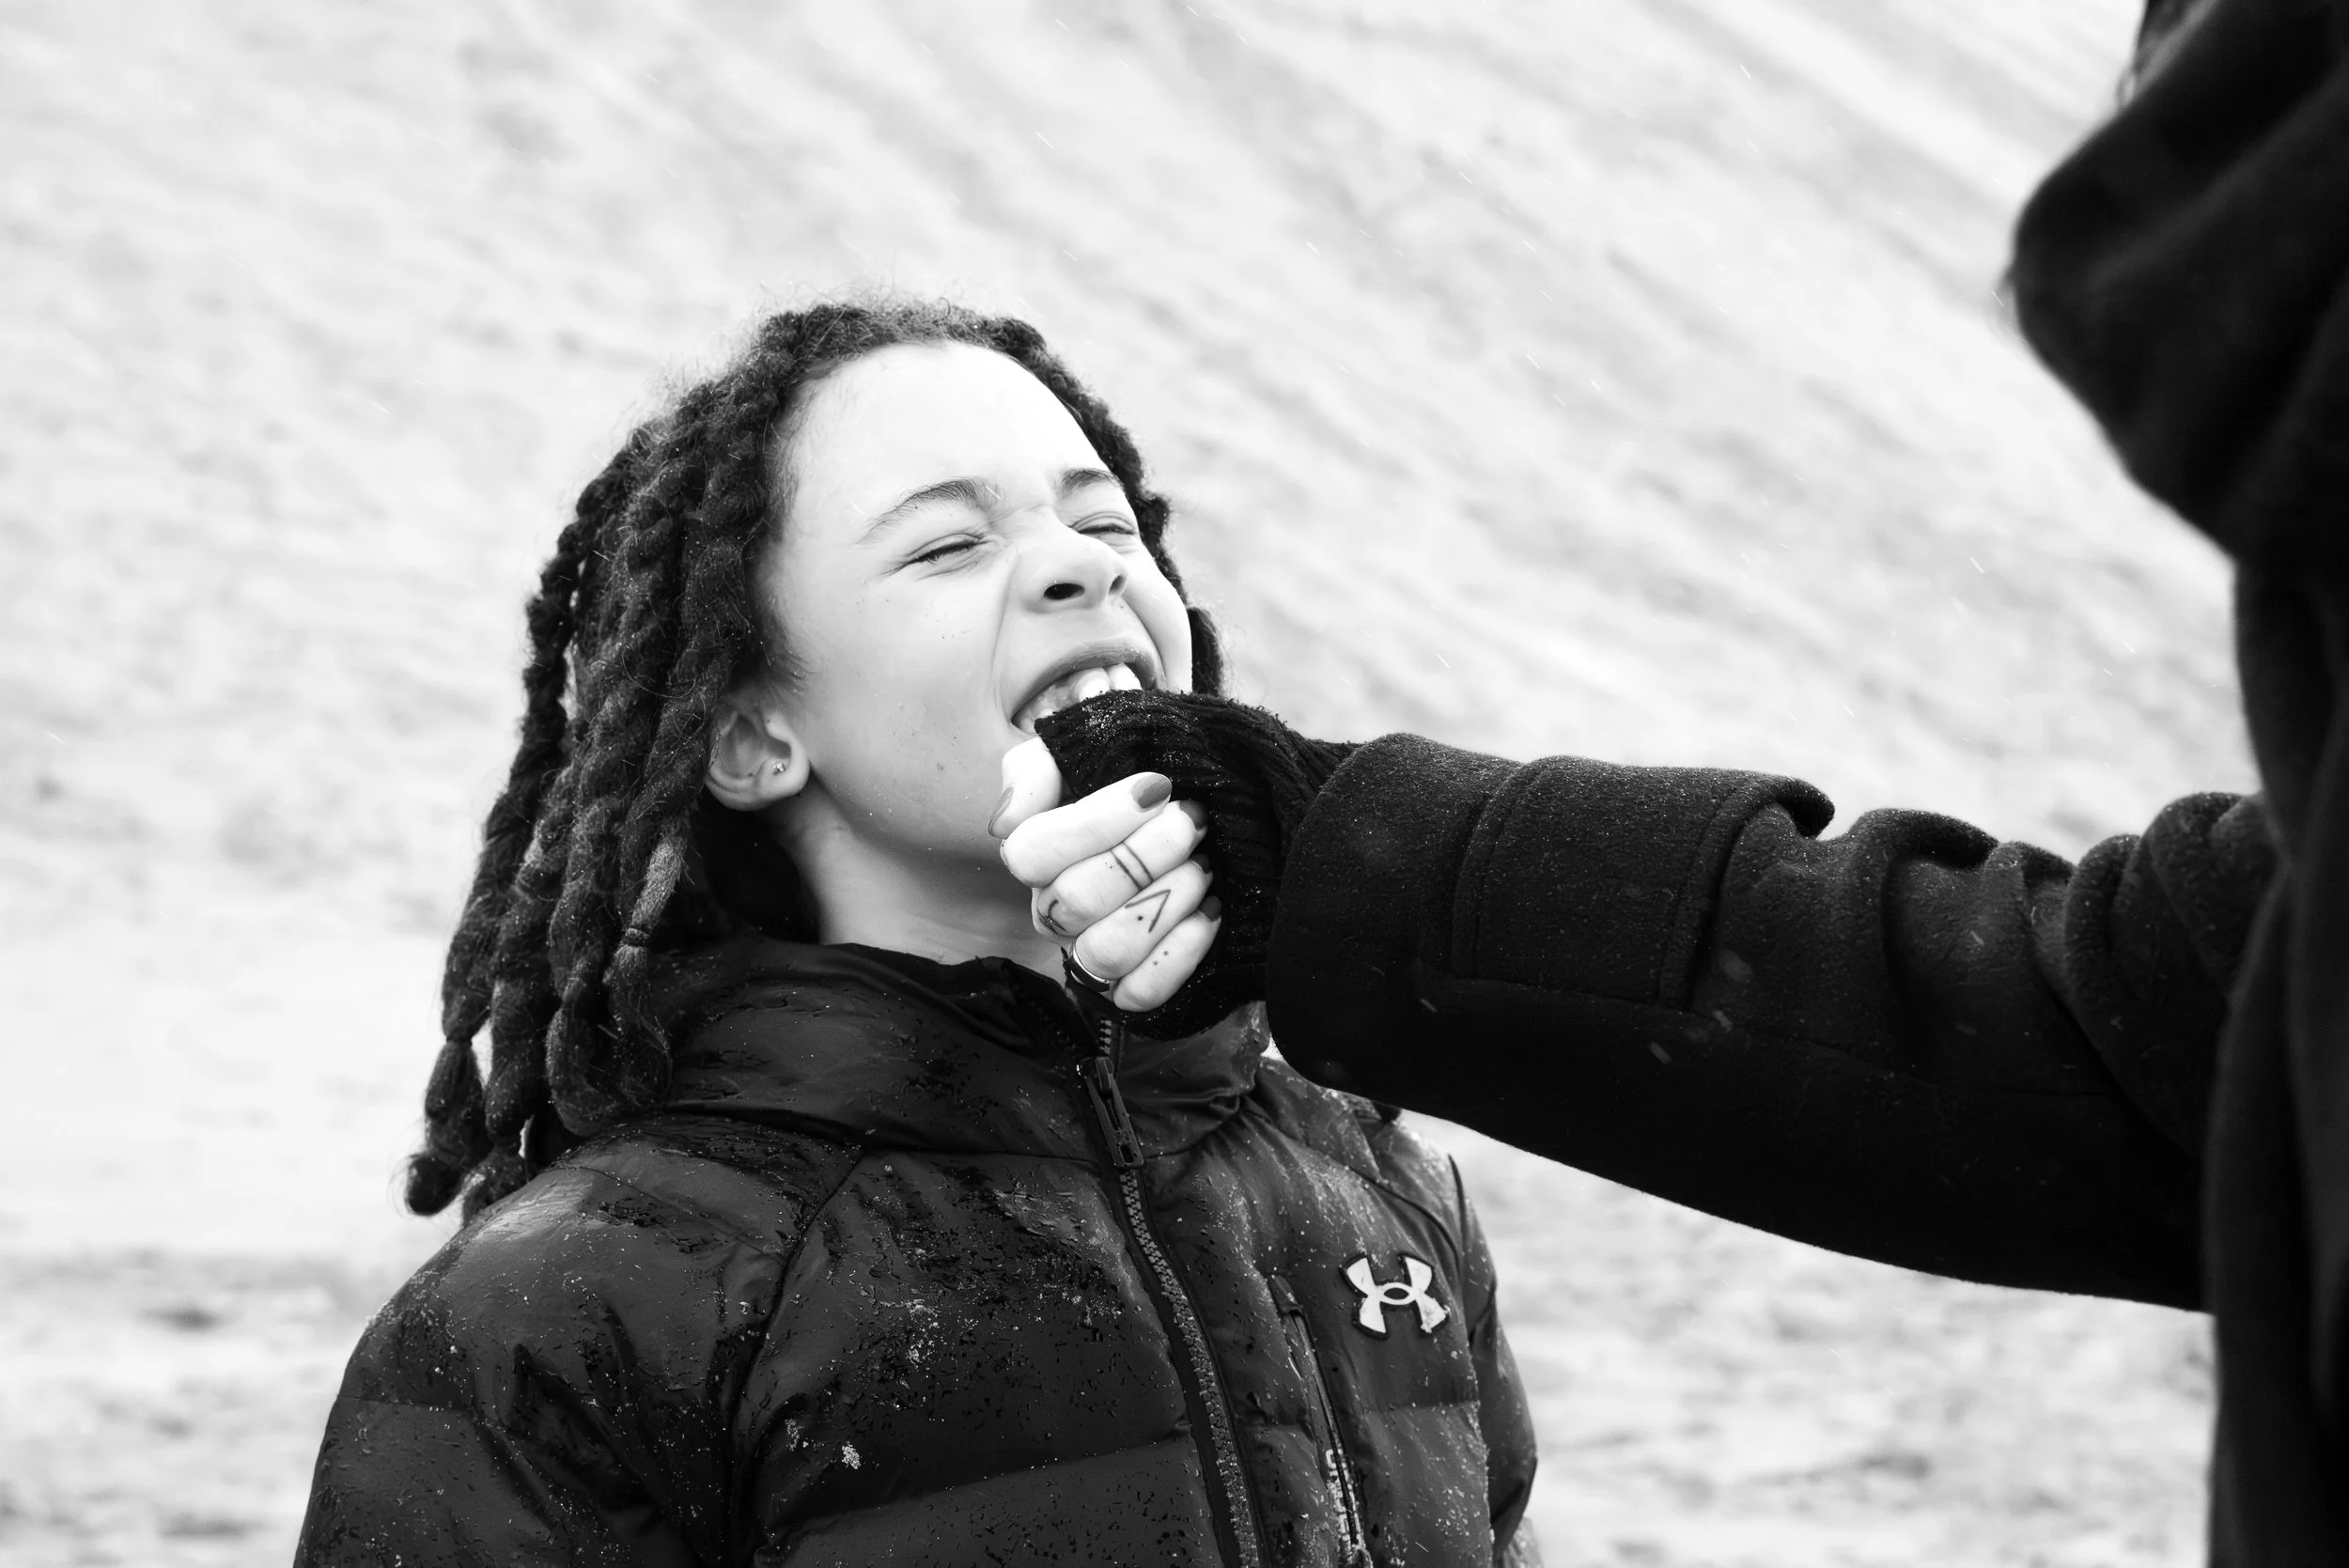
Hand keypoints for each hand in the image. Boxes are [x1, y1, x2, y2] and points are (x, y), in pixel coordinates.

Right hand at [994, 737, 1222, 1011]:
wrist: (1195, 797)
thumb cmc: (1135, 771)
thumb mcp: (1082, 747)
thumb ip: (1035, 771)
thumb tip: (1006, 823)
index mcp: (1035, 855)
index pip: (1032, 853)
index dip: (1095, 822)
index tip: (1156, 787)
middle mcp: (1055, 911)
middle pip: (1075, 901)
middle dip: (1145, 856)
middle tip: (1191, 820)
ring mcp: (1092, 951)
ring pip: (1107, 951)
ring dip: (1164, 903)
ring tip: (1203, 865)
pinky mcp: (1134, 986)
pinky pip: (1140, 993)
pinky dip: (1179, 953)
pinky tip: (1210, 910)